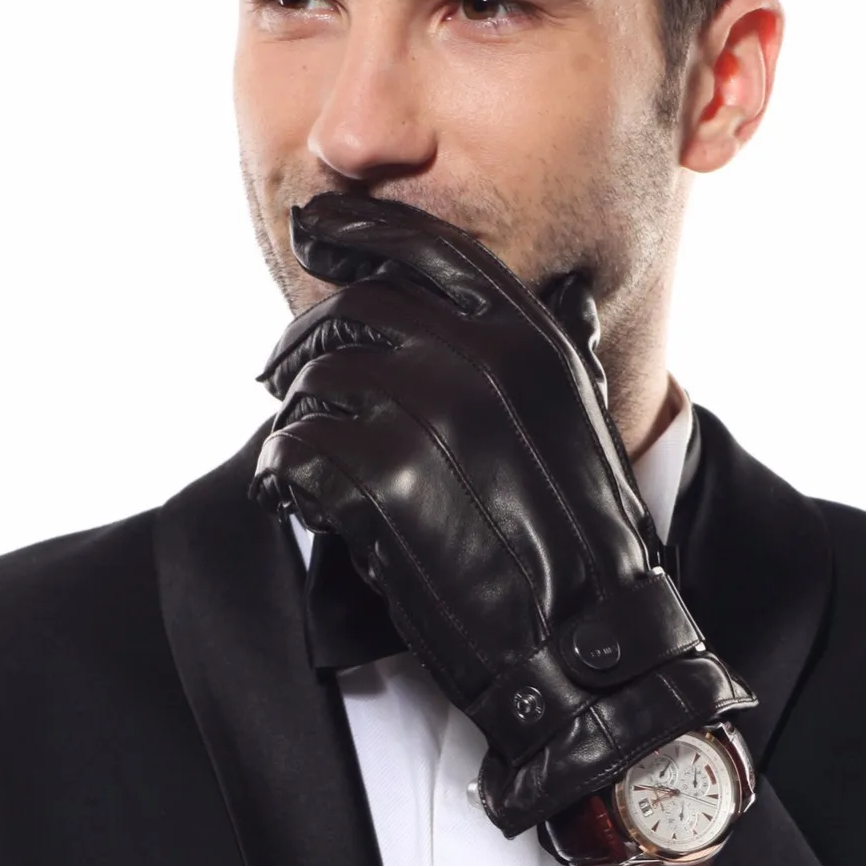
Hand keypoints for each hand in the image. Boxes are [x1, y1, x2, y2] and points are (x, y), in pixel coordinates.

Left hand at [250, 192, 755, 837]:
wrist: (585, 636)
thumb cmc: (582, 526)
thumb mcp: (584, 411)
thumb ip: (558, 341)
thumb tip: (562, 288)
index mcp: (524, 335)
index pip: (421, 246)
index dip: (356, 228)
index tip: (314, 230)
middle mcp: (475, 359)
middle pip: (351, 310)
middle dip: (305, 340)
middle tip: (280, 371)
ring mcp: (426, 417)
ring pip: (317, 382)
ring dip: (302, 418)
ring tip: (309, 456)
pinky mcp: (379, 484)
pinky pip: (295, 448)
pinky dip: (285, 471)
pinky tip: (296, 493)